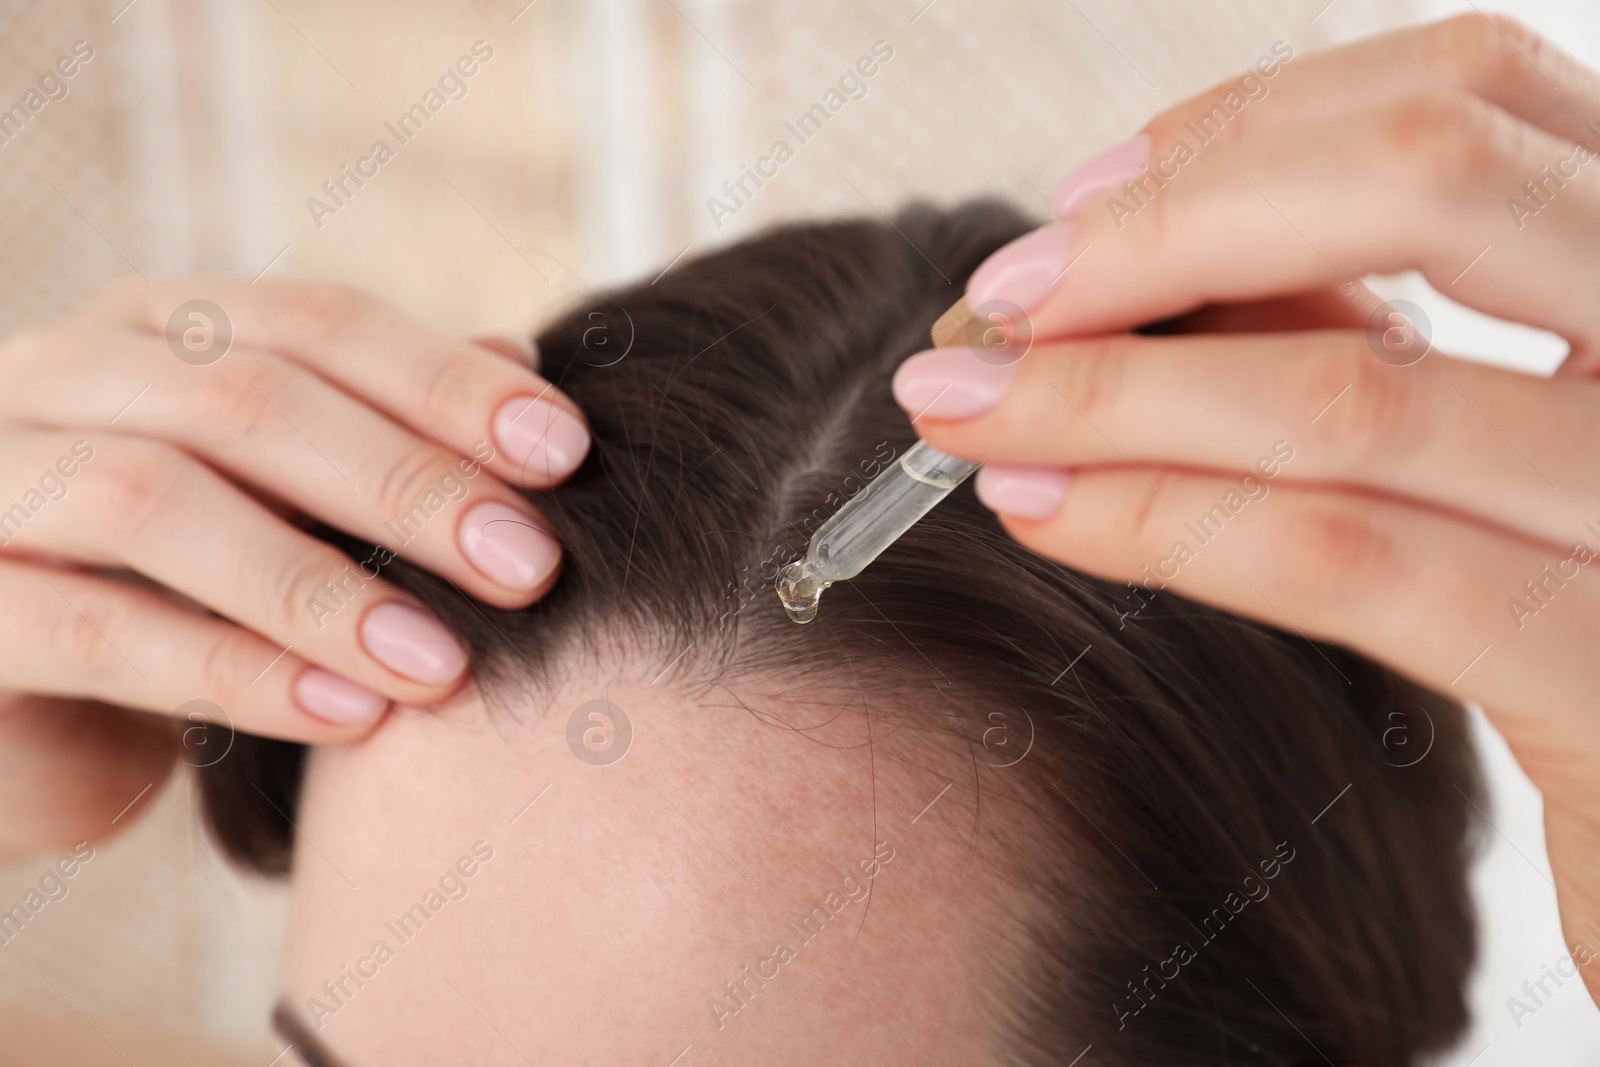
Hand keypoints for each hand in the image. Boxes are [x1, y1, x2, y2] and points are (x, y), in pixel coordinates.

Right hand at [0, 278, 586, 858]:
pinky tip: (344, 718)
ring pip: (155, 500)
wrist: (21, 702)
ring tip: (442, 665)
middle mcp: (64, 373)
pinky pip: (93, 629)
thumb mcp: (287, 495)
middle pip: (247, 398)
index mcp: (158, 325)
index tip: (567, 453)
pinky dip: (230, 672)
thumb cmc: (182, 578)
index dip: (446, 383)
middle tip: (530, 566)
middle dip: (406, 482)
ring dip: (318, 588)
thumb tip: (521, 360)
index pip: (318, 321)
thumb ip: (383, 426)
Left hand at [894, 13, 1599, 1003]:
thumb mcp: (1494, 448)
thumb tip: (1145, 280)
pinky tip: (1045, 511)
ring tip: (967, 415)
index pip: (1469, 95)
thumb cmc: (1578, 621)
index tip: (1083, 206)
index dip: (1245, 128)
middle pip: (1421, 180)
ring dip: (1109, 392)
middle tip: (995, 308)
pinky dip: (1163, 519)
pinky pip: (1348, 559)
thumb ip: (1367, 345)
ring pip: (1352, 391)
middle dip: (1158, 234)